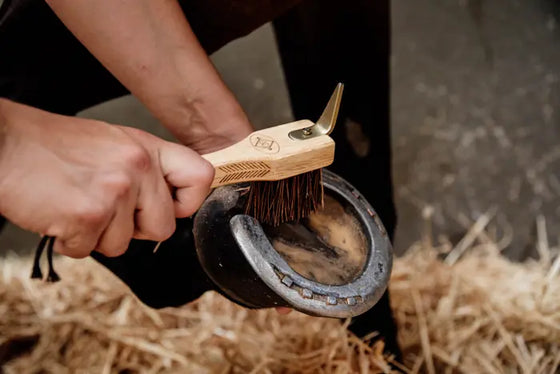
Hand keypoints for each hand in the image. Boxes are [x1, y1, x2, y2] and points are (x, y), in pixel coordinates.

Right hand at [0, 99, 213, 257]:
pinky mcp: (89, 215)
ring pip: (123, 245)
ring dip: (97, 235)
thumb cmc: (52, 146)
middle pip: (163, 228)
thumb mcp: (113, 144)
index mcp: (148, 148)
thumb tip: (167, 204)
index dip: (189, 202)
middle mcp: (139, 167)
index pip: (201, 177)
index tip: (171, 207)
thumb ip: (145, 171)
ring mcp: (115, 191)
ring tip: (75, 205)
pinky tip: (58, 214)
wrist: (5, 144)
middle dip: (133, 229)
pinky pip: (89, 250)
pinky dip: (70, 241)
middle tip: (104, 209)